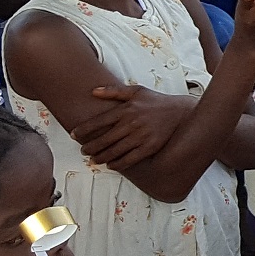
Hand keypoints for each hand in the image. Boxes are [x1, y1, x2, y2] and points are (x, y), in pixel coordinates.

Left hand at [71, 85, 187, 170]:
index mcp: (126, 109)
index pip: (99, 121)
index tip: (74, 135)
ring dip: (101, 157)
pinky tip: (111, 165)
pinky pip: (129, 159)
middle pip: (104, 139)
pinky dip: (118, 164)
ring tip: (94, 159)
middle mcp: (131, 124)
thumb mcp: (136, 91)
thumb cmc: (156, 101)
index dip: (83, 130)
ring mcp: (140, 136)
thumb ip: (113, 91)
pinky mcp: (149, 147)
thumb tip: (94, 91)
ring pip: (114, 151)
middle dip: (90, 147)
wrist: (180, 112)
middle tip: (83, 151)